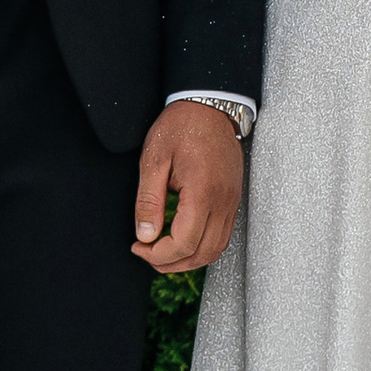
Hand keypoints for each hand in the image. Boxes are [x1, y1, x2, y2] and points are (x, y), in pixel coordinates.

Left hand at [132, 100, 243, 272]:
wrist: (210, 106)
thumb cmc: (181, 127)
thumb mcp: (154, 159)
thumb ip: (148, 200)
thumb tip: (145, 235)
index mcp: (203, 193)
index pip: (184, 243)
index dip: (158, 254)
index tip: (138, 247)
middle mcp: (223, 202)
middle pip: (202, 253)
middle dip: (172, 263)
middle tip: (147, 254)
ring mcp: (231, 202)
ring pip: (215, 249)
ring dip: (189, 259)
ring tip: (163, 253)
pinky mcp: (233, 200)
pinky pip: (222, 236)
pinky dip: (202, 247)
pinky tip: (182, 240)